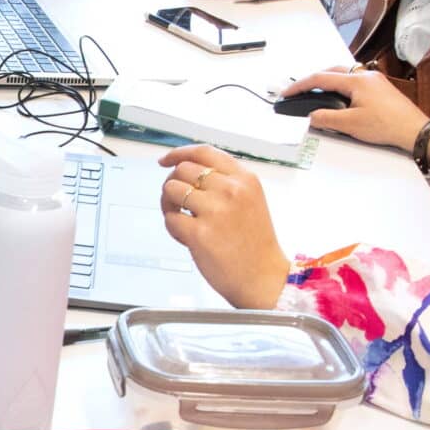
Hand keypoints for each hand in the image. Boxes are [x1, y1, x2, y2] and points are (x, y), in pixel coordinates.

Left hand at [159, 147, 292, 310]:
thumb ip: (226, 183)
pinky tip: (185, 236)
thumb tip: (188, 171)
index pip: (204, 152)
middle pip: (183, 169)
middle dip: (173, 183)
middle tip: (176, 200)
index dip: (179, 153)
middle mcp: (231, 190)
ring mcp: (215, 211)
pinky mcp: (199, 233)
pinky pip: (170, 219)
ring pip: (172, 190)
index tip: (166, 160)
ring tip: (180, 218)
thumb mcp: (251, 200)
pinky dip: (172, 226)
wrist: (263, 277)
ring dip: (169, 204)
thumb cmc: (255, 244)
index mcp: (245, 179)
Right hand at [280, 67, 429, 152]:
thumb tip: (311, 116)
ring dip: (329, 82)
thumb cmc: (389, 125)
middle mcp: (366, 75)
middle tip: (300, 91)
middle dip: (313, 80)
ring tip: (317, 94)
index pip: (320, 78)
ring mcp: (376, 81)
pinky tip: (341, 98)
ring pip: (345, 75)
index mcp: (356, 80)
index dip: (300, 86)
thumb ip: (326, 118)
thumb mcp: (350, 124)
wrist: (415, 131)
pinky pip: (356, 82)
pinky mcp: (381, 90)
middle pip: (332, 72)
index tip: (287, 93)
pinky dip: (342, 87)